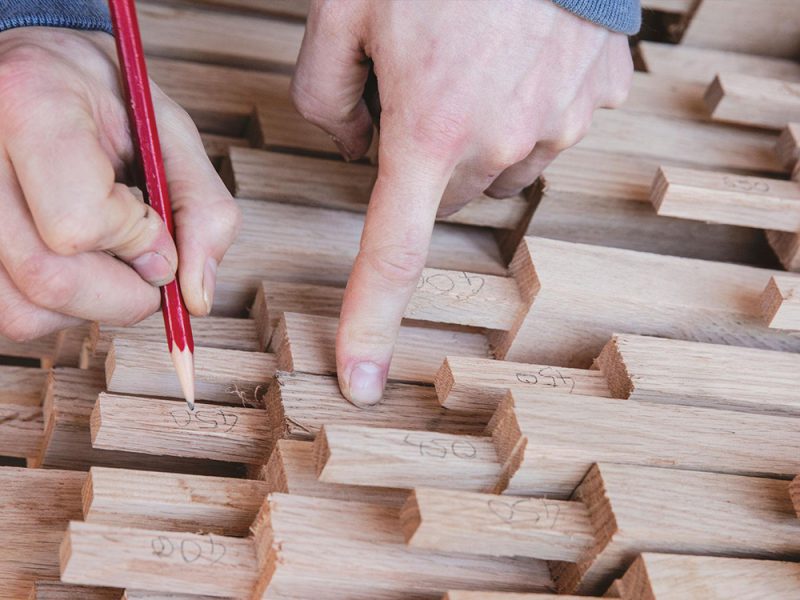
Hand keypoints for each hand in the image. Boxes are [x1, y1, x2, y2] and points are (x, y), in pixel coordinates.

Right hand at [0, 27, 239, 341]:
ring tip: (104, 251)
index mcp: (30, 104)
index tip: (157, 224)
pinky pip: (9, 312)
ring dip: (91, 303)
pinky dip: (57, 307)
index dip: (137, 241)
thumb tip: (196, 298)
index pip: (79, 222)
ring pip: (24, 310)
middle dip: (125, 293)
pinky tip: (72, 261)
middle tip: (149, 264)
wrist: (37, 74)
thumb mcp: (170, 132)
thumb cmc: (103, 99)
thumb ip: (202, 209)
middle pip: (49, 279)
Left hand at [292, 0, 632, 405]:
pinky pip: (545, 129)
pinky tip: (515, 55)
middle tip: (420, 86)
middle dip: (425, 157)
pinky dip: (521, 107)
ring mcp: (559, 124)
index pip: (391, 251)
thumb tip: (354, 144)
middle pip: (446, 193)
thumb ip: (324, 94)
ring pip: (497, 164)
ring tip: (471, 61)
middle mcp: (502, 142)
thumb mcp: (345, 9)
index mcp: (430, 128)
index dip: (371, 319)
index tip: (362, 379)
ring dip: (475, 133)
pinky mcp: (596, 101)